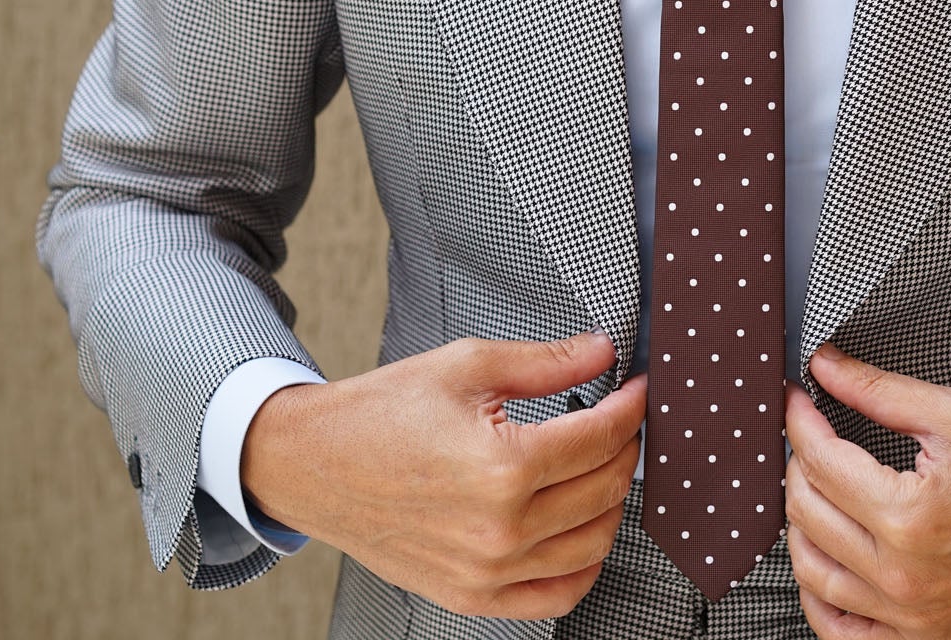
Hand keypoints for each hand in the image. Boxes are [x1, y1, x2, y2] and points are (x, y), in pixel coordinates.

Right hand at [240, 330, 644, 618]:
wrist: (312, 464)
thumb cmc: (381, 414)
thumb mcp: (466, 367)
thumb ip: (546, 363)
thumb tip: (603, 354)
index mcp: (503, 467)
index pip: (601, 438)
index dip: (630, 407)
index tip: (637, 389)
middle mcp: (501, 528)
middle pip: (606, 488)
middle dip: (625, 447)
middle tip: (619, 421)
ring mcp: (488, 571)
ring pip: (594, 542)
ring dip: (612, 501)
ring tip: (602, 466)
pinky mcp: (471, 596)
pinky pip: (557, 596)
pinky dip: (585, 565)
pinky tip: (585, 530)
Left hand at [782, 342, 950, 638]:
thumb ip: (880, 392)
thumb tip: (826, 369)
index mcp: (912, 516)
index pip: (822, 461)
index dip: (800, 420)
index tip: (798, 400)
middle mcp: (905, 575)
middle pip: (808, 512)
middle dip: (798, 463)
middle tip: (809, 435)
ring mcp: (911, 615)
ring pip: (812, 569)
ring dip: (800, 522)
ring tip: (813, 487)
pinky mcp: (922, 636)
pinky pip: (842, 630)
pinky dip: (818, 597)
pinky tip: (821, 561)